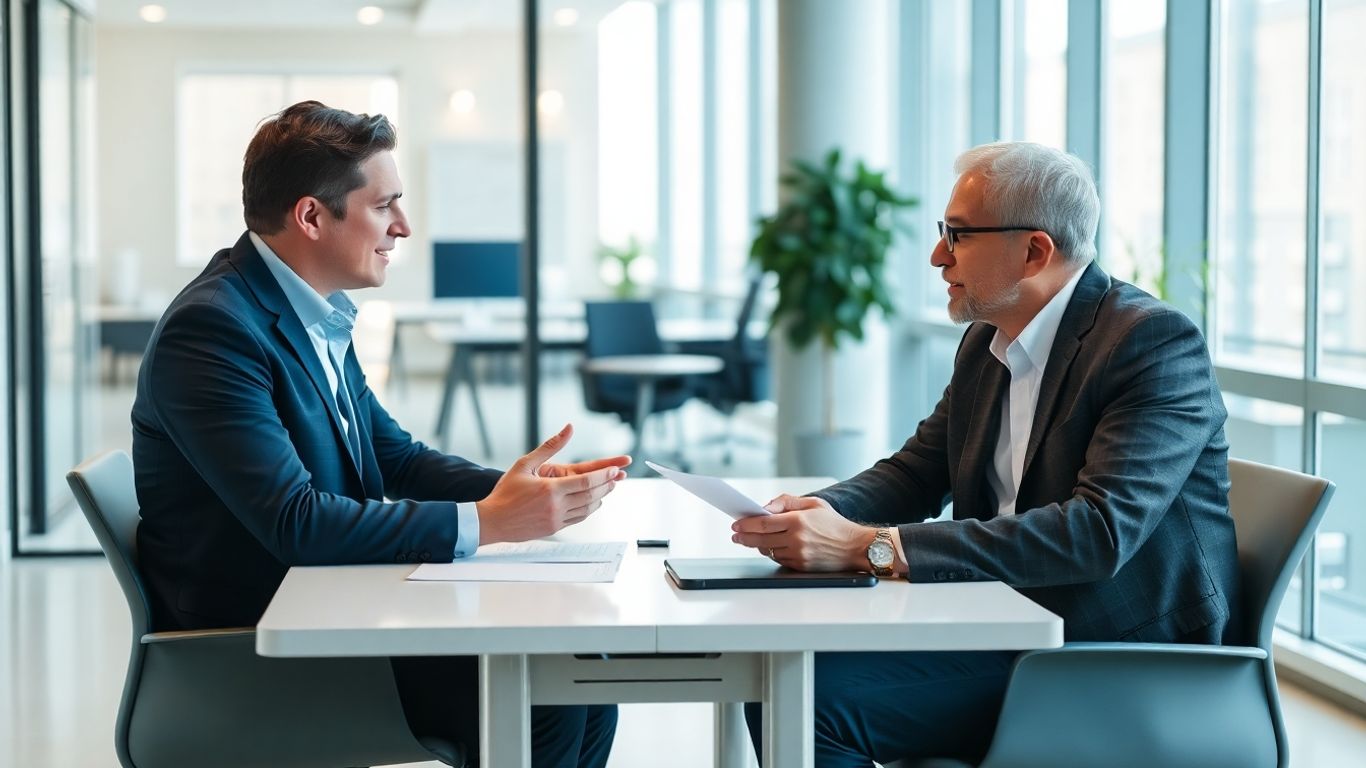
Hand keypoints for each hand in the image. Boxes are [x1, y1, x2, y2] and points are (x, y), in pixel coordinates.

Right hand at [476, 424, 626, 543]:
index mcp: (550, 489)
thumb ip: (550, 446)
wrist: (491, 521)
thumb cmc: (505, 492)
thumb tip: (568, 429)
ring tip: (608, 488)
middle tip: (617, 478)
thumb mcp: (525, 464)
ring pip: (587, 509)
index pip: (586, 482)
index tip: (615, 470)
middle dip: (607, 485)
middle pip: (591, 495)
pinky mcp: (554, 528)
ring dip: (600, 498)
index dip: (604, 476)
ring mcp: (556, 519)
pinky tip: (592, 502)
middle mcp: (556, 506)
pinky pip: (578, 519)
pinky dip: (589, 510)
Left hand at [730, 494, 869, 571]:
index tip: (736, 523)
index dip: (746, 524)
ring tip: (752, 540)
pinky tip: (771, 547)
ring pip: (768, 551)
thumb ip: (786, 501)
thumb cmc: (834, 523)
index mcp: (798, 520)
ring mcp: (799, 555)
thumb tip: (764, 508)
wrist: (856, 547)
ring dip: (757, 546)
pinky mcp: (801, 566)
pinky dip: (772, 553)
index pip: (763, 523)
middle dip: (744, 537)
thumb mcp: (813, 503)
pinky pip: (779, 560)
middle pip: (760, 540)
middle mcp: (797, 539)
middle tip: (735, 535)